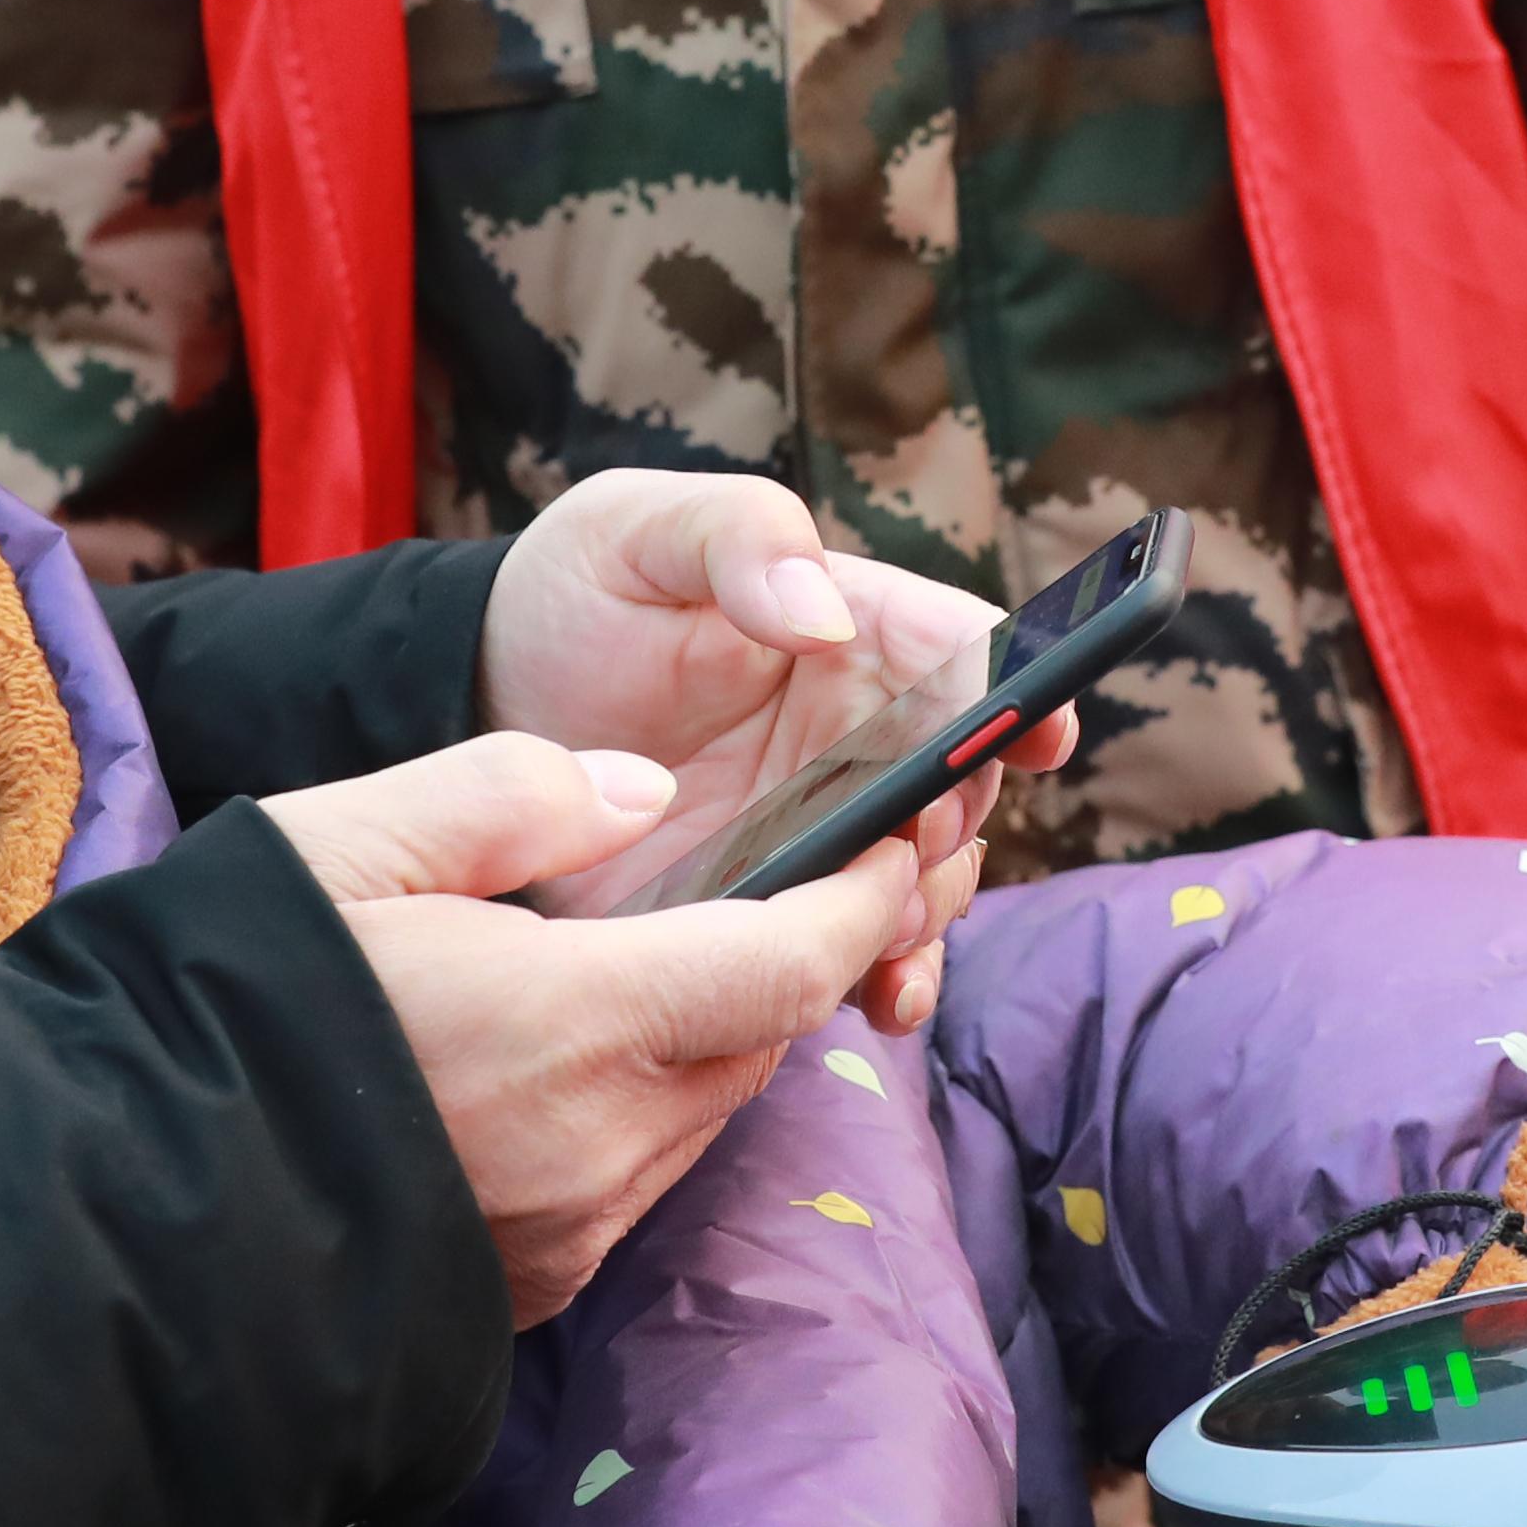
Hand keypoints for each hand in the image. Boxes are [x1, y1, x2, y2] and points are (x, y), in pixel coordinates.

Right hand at [266, 733, 924, 1324]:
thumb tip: (644, 793)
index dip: (859, 902)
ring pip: (701, 1111)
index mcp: (574, 1020)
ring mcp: (572, 1227)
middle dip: (786, 958)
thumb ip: (508, 795)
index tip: (894, 843)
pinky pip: (637, 1176)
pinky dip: (640, 1106)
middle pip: (758, 1038)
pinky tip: (567, 1062)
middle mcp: (603, 1142)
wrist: (136, 1207)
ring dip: (709, 1036)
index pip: (788, 964)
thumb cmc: (229, 1000)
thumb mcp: (343, 843)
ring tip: (661, 961)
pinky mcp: (536, 1284)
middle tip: (785, 880)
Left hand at [476, 468, 1072, 1027]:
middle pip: (967, 779)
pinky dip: (890, 974)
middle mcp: (864, 728)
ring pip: (931, 874)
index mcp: (853, 624)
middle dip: (960, 817)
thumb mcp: (638, 530)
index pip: (965, 649)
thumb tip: (823, 615)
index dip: (1018, 689)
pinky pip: (865, 947)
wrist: (488, 701)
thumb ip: (738, 540)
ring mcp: (830, 822)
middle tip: (914, 843)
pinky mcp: (783, 899)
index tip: (1038, 731)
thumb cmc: (576, 595)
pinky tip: (879, 996)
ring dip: (927, 906)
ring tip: (882, 928)